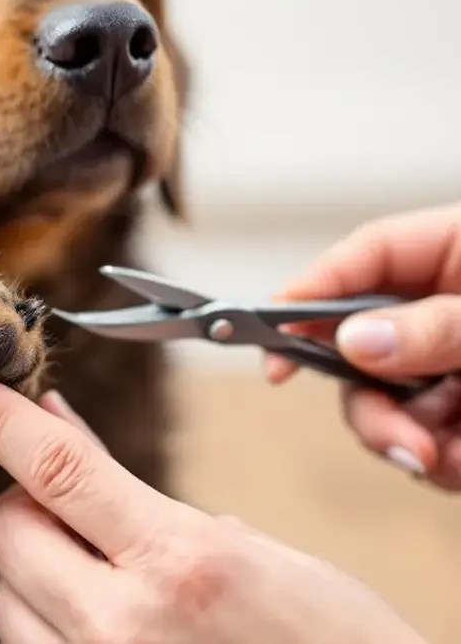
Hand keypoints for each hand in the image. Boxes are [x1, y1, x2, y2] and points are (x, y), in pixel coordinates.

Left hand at [0, 379, 426, 643]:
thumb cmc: (332, 640)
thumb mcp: (246, 546)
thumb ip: (138, 493)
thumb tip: (59, 430)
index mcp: (181, 562)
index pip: (56, 469)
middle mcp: (125, 627)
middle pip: (5, 534)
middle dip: (22, 505)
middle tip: (66, 505)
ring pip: (4, 601)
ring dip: (31, 572)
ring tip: (98, 575)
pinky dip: (45, 625)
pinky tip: (97, 619)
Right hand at [266, 201, 460, 488]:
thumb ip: (435, 326)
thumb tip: (353, 341)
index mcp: (450, 253)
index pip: (359, 261)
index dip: (306, 297)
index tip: (272, 342)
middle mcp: (439, 309)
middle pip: (357, 348)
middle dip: (372, 404)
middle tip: (403, 442)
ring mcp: (448, 363)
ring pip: (383, 403)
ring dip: (407, 439)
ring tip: (449, 459)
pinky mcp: (458, 412)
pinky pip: (423, 440)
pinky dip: (443, 461)